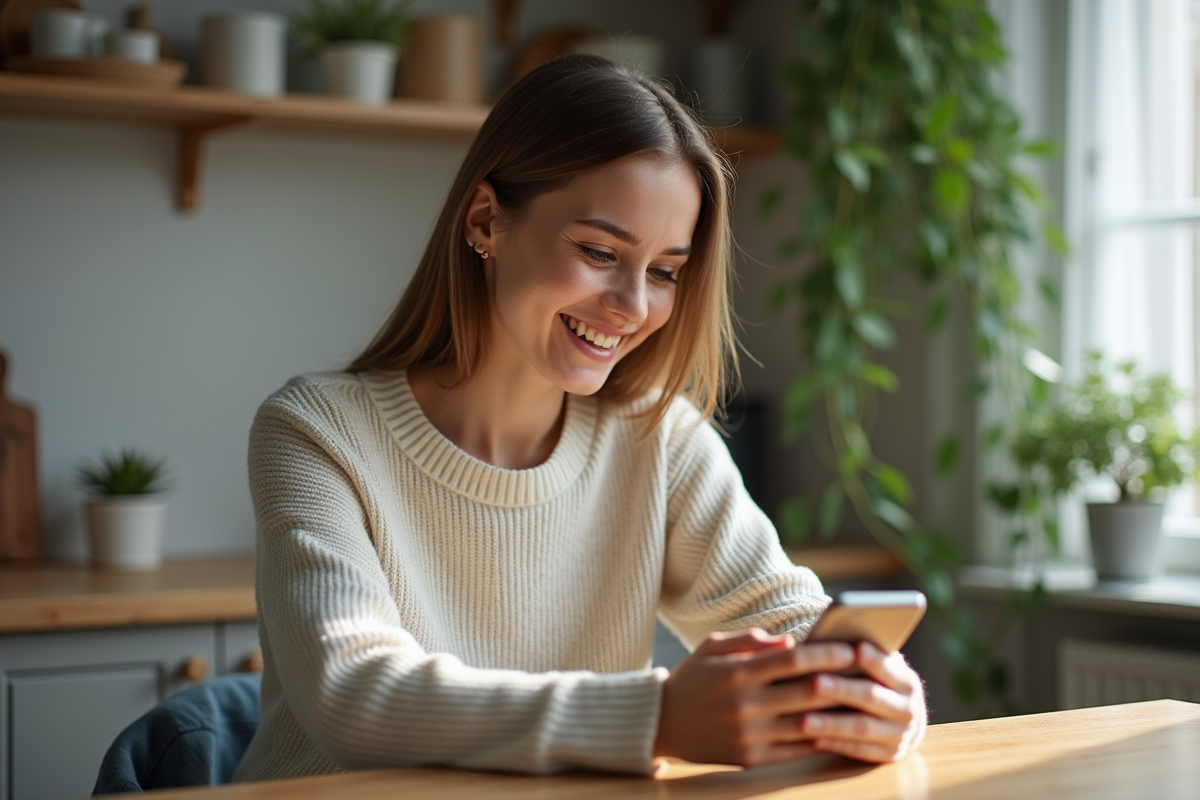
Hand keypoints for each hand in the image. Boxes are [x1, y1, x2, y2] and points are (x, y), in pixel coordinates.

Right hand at [654, 628, 857, 766]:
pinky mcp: (752, 758)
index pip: (792, 660)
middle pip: (807, 692)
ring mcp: (750, 735)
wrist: (662, 723)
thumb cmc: (693, 678)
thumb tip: (790, 641)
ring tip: (860, 701)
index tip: (849, 648)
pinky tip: (837, 726)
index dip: (826, 653)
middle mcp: (746, 705)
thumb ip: (751, 639)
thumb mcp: (713, 647)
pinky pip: (797, 749)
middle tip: (866, 672)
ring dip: (838, 712)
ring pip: (808, 723)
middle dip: (841, 680)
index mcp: (737, 673)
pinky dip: (820, 737)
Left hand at [799, 641, 926, 762]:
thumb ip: (865, 656)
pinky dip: (836, 744)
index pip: (890, 668)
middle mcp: (909, 709)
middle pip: (871, 697)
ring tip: (805, 720)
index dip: (874, 660)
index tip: (855, 648)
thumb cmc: (878, 685)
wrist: (903, 724)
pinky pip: (859, 751)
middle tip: (815, 683)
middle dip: (842, 690)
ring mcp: (900, 735)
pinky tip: (813, 740)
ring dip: (832, 724)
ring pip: (862, 728)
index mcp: (907, 682)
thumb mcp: (881, 670)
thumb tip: (834, 640)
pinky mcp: (889, 756)